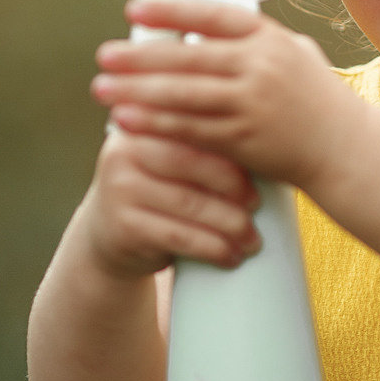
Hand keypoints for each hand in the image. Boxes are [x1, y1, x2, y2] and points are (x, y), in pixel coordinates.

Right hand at [82, 126, 261, 277]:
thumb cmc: (158, 191)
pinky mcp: (123, 227)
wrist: (109, 235)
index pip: (193, 127)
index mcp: (142, 124)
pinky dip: (212, 248)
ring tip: (252, 239)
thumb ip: (200, 142)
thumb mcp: (170, 160)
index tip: (262, 164)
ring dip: (230, 225)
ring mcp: (119, 189)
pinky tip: (231, 256)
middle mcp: (124, 151)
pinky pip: (179, 236)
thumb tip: (270, 143)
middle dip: (233, 187)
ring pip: (189, 204)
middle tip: (258, 205)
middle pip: (192, 163)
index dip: (231, 147)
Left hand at [90, 0, 341, 184]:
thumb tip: (204, 27)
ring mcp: (252, 104)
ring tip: (102, 88)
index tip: (133, 10)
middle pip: (188, 58)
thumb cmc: (317, 98)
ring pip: (183, 95)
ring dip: (137, 92)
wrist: (345, 148)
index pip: (212, 16)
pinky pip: (190, 130)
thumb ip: (254, 39)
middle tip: (104, 56)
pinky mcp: (244, 140)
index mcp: (270, 38)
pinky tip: (127, 121)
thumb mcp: (295, 53)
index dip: (170, 12)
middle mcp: (260, 66)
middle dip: (140, 58)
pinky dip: (155, 124)